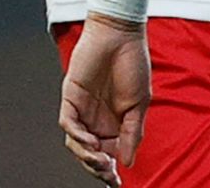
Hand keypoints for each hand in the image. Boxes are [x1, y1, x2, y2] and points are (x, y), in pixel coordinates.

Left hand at [58, 14, 151, 185]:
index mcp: (115, 122)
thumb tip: (128, 160)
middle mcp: (96, 119)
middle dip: (97, 167)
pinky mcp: (70, 98)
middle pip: (90, 153)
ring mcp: (82, 110)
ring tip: (100, 158)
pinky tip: (89, 140)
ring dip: (86, 155)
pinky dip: (77, 135)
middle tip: (108, 172)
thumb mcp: (140, 102)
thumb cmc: (133, 63)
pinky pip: (68, 124)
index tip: (118, 182)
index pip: (109, 153)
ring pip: (76, 143)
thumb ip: (133, 132)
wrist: (119, 35)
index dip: (111, 169)